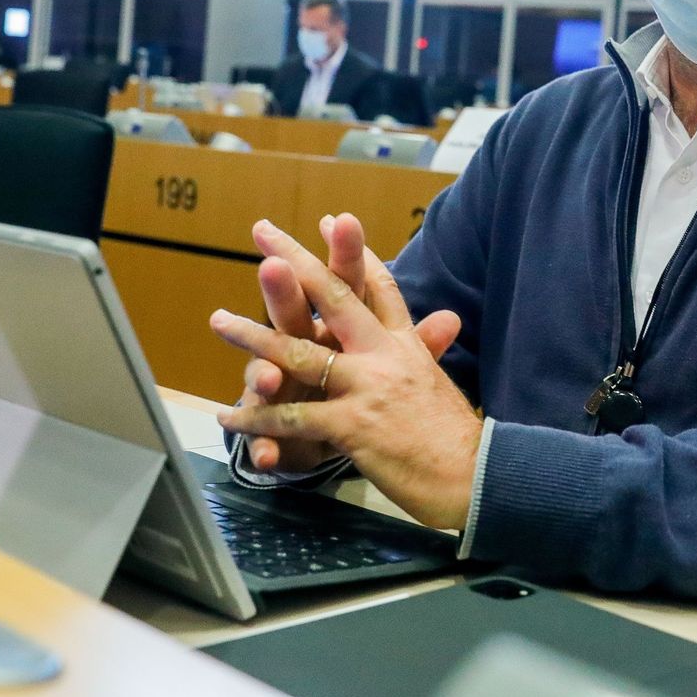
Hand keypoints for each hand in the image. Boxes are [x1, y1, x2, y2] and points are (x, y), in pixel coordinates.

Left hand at [213, 219, 477, 529]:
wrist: (478, 477)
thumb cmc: (457, 438)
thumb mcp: (439, 381)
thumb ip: (431, 348)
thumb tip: (448, 319)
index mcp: (405, 345)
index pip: (379, 287)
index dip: (354, 252)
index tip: (331, 220)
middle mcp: (384, 356)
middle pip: (335, 297)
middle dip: (295, 261)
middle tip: (262, 231)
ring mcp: (366, 388)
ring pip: (298, 353)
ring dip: (253, 336)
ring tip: (218, 320)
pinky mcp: (351, 425)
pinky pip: (292, 417)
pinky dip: (257, 418)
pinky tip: (229, 416)